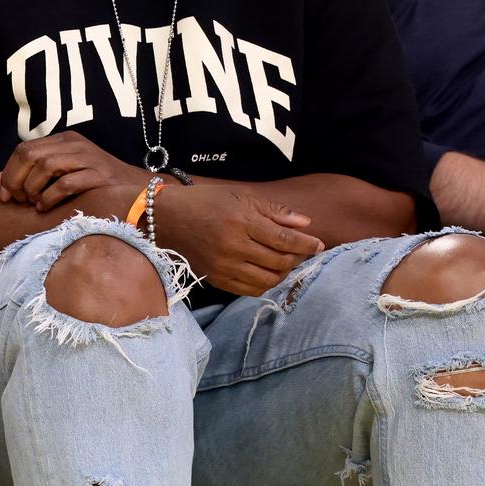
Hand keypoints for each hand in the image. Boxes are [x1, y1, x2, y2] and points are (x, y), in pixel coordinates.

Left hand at [0, 131, 139, 211]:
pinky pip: (65, 183)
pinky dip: (49, 197)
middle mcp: (74, 144)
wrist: (138, 192)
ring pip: (44, 166)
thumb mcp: (62, 173)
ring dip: (32, 188)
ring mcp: (87, 158)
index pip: (23, 149)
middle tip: (18, 199)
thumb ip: (32, 174)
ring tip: (34, 203)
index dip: (7, 172)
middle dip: (16, 179)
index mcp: (63, 140)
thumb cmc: (95, 186)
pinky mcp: (98, 175)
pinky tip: (46, 207)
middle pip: (29, 155)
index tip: (3, 194)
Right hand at [160, 182, 324, 296]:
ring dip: (282, 273)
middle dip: (296, 257)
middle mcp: (233, 247)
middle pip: (279, 262)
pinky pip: (250, 289)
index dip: (306, 244)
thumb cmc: (205, 202)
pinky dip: (264, 283)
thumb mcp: (240, 196)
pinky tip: (267, 272)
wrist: (166, 219)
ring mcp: (223, 266)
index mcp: (241, 222)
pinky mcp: (216, 279)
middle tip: (300, 251)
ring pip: (267, 280)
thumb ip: (274, 212)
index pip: (284, 240)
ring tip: (284, 262)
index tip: (318, 244)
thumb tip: (305, 224)